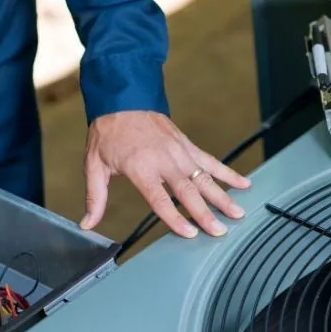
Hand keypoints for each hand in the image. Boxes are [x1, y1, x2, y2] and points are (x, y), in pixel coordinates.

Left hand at [80, 110, 250, 237]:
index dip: (175, 218)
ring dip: (222, 196)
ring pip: (205, 178)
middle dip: (206, 213)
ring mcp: (179, 152)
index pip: (160, 199)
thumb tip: (87, 224)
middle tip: (220, 231)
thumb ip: (95, 197)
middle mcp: (164, 160)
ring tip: (238, 214)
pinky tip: (243, 184)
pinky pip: (210, 161)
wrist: (122, 98)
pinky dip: (228, 173)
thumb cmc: (108, 133)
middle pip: (188, 191)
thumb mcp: (94, 165)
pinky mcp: (187, 145)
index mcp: (141, 168)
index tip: (189, 233)